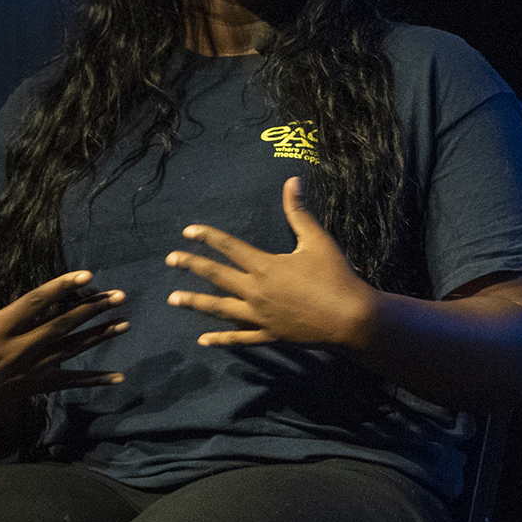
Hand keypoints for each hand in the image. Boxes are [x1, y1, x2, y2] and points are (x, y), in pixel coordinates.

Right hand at [0, 242, 128, 459]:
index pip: (35, 303)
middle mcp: (17, 350)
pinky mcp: (33, 387)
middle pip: (62, 326)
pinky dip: (94, 380)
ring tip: (126, 323)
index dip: (62, 287)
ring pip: (71, 351)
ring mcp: (28, 370)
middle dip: (92, 310)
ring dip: (100, 336)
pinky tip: (119, 377)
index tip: (87, 275)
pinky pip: (69, 382)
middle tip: (120, 296)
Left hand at [166, 176, 379, 347]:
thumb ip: (299, 212)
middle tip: (171, 259)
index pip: (229, 247)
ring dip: (196, 302)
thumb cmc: (335, 276)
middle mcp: (256, 291)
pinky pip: (240, 338)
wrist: (350, 318)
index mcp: (265, 266)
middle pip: (217, 276)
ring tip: (173, 299)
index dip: (208, 237)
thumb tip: (291, 181)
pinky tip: (205, 340)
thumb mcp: (318, 240)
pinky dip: (222, 339)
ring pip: (220, 308)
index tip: (188, 231)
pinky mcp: (269, 335)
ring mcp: (260, 316)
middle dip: (192, 265)